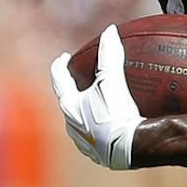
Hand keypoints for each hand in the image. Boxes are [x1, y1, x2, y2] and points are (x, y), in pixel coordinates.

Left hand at [49, 24, 141, 169]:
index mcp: (70, 106)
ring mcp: (83, 142)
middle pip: (68, 103)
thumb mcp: (111, 82)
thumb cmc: (115, 114)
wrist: (128, 149)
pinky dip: (100, 129)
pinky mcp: (97, 155)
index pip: (58, 80)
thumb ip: (109, 55)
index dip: (59, 66)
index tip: (62, 58)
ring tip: (97, 105)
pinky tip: (112, 128)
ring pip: (80, 123)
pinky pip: (95, 138)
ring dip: (85, 112)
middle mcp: (71, 125)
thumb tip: (109, 31)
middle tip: (80, 82)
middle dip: (73, 91)